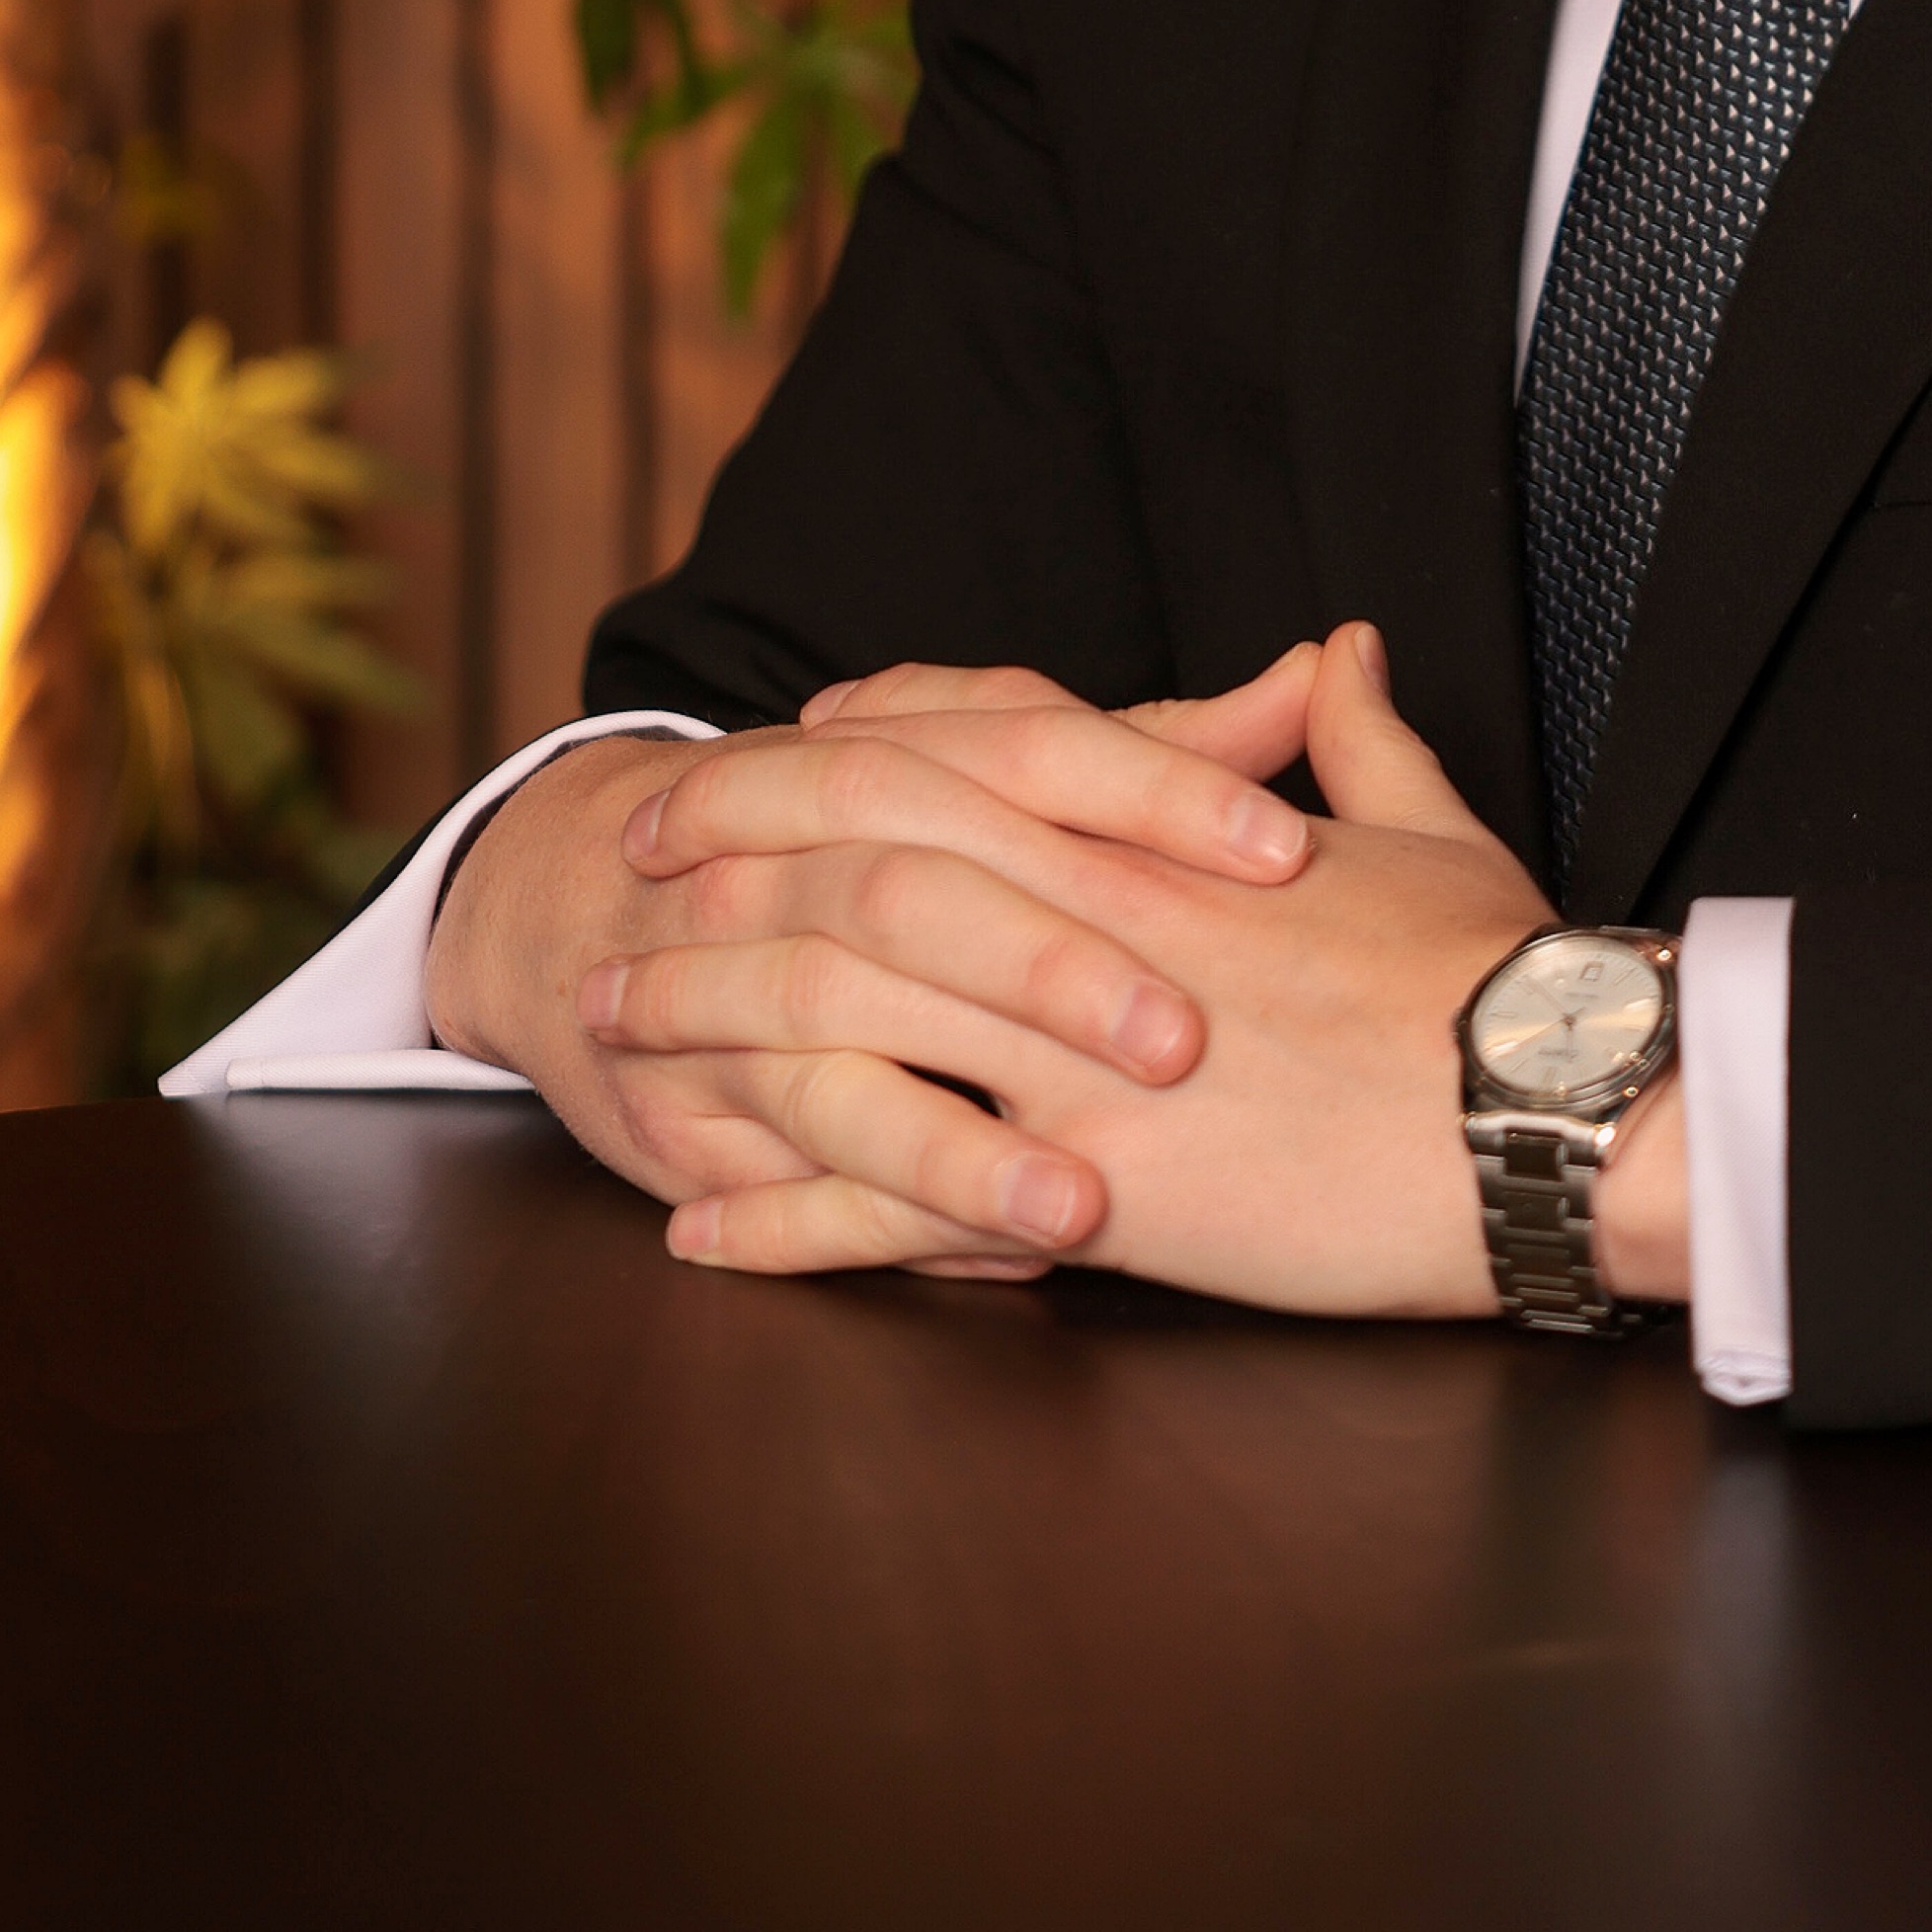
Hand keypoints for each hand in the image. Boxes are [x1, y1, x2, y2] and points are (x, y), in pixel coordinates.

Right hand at [424, 653, 1327, 1278]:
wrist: (604, 899)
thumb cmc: (885, 849)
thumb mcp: (1016, 783)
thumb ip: (1168, 748)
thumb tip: (1327, 669)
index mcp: (903, 755)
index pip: (1035, 744)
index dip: (1159, 788)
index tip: (1284, 848)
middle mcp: (806, 849)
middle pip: (924, 889)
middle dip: (1051, 969)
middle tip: (1186, 1040)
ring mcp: (730, 979)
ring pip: (836, 1046)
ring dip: (956, 1143)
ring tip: (1079, 1211)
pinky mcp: (691, 1104)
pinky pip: (786, 1169)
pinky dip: (884, 1220)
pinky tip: (997, 1262)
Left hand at [664, 624, 1689, 1317]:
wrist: (1560, 1112)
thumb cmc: (1506, 980)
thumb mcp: (1427, 833)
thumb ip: (1357, 742)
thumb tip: (1338, 653)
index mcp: (1153, 834)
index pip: (947, 754)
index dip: (824, 753)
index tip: (741, 763)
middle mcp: (1086, 925)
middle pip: (848, 863)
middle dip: (714, 865)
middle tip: (617, 879)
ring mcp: (1074, 1058)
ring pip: (834, 1018)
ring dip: (704, 1027)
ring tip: (610, 1048)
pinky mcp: (1090, 1189)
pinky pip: (892, 1199)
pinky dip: (780, 1216)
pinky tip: (699, 1234)